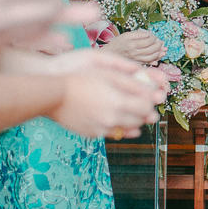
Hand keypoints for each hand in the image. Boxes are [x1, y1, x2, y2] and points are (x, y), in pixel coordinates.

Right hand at [50, 61, 166, 138]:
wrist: (54, 95)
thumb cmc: (81, 78)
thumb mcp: (109, 74)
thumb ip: (133, 83)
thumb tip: (154, 93)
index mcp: (118, 102)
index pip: (146, 107)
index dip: (150, 100)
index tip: (149, 95)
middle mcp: (111, 120)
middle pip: (139, 120)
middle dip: (143, 111)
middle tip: (141, 103)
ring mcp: (101, 130)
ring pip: (127, 129)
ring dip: (132, 120)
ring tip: (128, 108)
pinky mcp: (92, 134)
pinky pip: (111, 133)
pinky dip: (116, 126)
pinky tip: (112, 115)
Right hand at [104, 29, 166, 63]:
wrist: (109, 54)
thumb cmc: (117, 43)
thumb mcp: (126, 35)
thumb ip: (138, 34)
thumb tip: (149, 34)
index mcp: (132, 43)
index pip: (148, 40)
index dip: (153, 37)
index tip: (153, 35)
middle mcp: (134, 52)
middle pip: (152, 49)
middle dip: (158, 45)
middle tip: (160, 42)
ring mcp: (135, 59)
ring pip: (151, 56)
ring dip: (159, 52)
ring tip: (162, 49)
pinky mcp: (136, 63)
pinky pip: (148, 62)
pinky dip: (155, 59)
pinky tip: (159, 57)